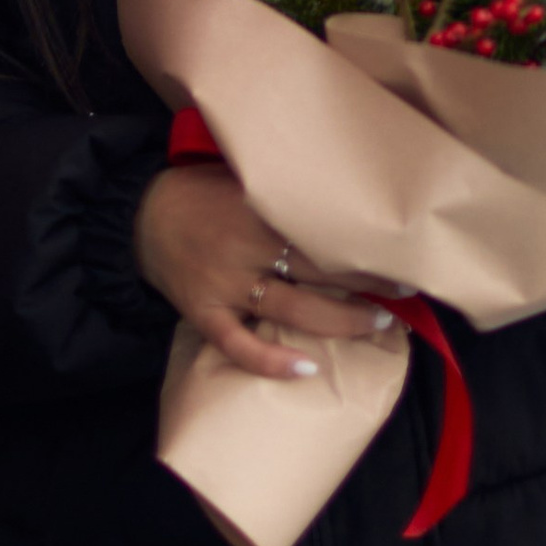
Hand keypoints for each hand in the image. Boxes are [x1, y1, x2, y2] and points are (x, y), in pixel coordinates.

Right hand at [133, 160, 405, 383]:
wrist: (138, 216)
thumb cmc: (200, 191)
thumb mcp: (242, 176)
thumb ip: (283, 188)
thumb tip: (343, 192)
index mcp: (259, 206)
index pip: (323, 228)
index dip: (364, 243)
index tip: (402, 249)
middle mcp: (246, 246)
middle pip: (319, 270)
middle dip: (368, 283)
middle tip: (407, 290)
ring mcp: (225, 283)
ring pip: (292, 310)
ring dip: (341, 320)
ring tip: (379, 323)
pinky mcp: (204, 312)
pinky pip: (239, 344)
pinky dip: (270, 361)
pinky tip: (306, 369)